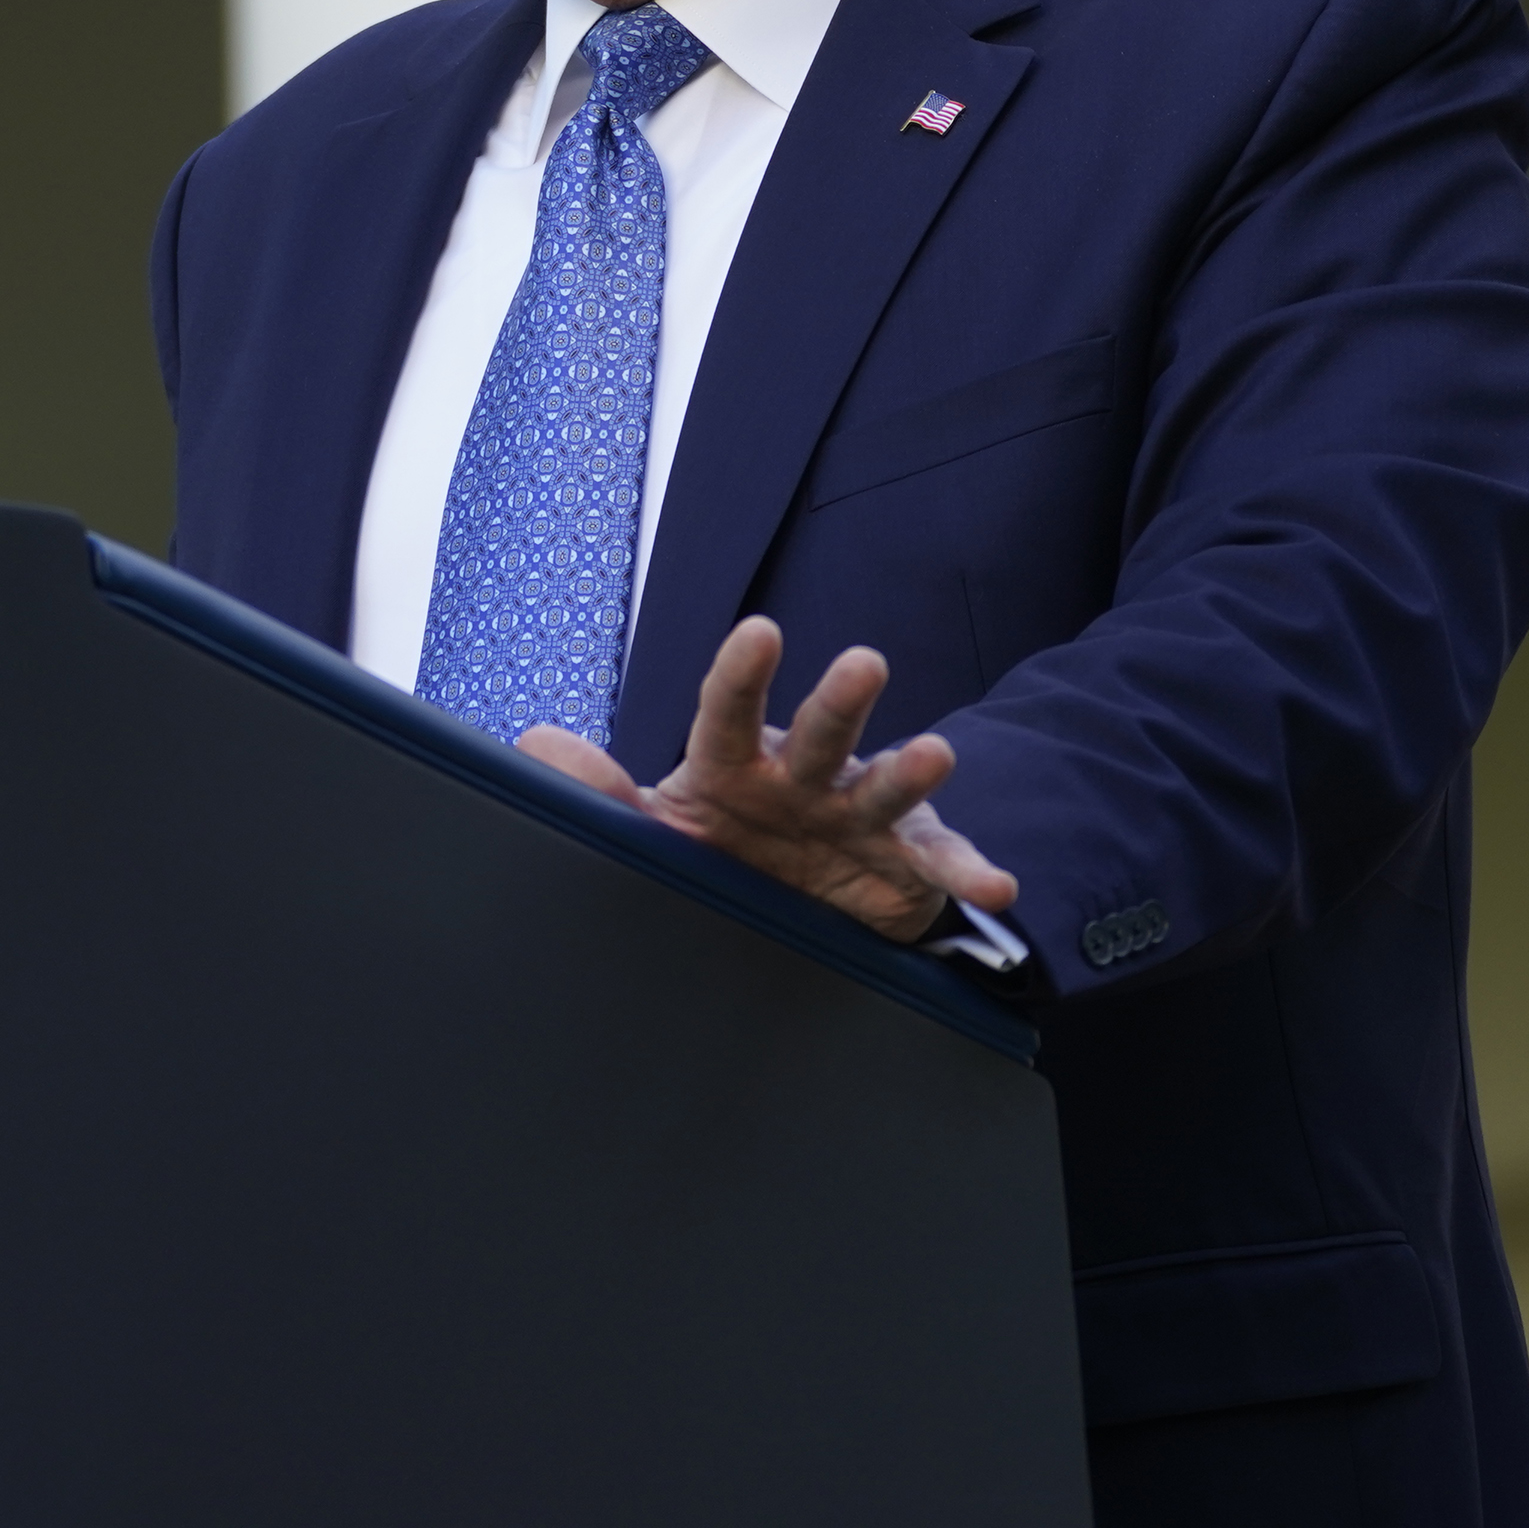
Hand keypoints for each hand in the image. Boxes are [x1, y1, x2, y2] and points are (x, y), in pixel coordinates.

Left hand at [519, 617, 1018, 942]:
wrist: (800, 895)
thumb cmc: (723, 841)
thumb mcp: (657, 823)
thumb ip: (598, 794)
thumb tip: (532, 745)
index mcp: (737, 762)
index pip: (729, 712)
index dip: (744, 674)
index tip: (760, 632)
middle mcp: (804, 776)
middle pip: (821, 732)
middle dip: (839, 700)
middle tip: (863, 663)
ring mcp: (858, 818)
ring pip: (886, 788)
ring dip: (910, 772)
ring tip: (935, 755)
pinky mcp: (905, 866)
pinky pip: (939, 869)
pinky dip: (968, 874)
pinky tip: (996, 882)